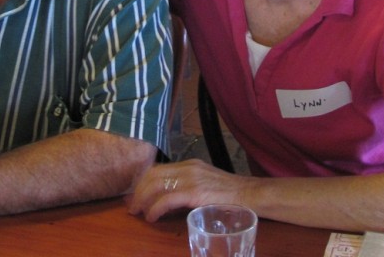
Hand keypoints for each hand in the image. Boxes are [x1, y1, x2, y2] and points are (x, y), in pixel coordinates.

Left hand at [126, 159, 246, 221]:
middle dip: (138, 190)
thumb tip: (173, 201)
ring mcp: (191, 178)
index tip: (136, 195)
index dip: (143, 182)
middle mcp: (187, 167)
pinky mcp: (194, 192)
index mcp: (190, 164)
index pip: (159, 169)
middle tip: (132, 207)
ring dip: (142, 199)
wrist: (251, 195)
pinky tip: (151, 217)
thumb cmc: (232, 194)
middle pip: (153, 174)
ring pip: (156, 184)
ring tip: (138, 212)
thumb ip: (190, 187)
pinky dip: (155, 208)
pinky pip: (167, 199)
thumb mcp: (207, 184)